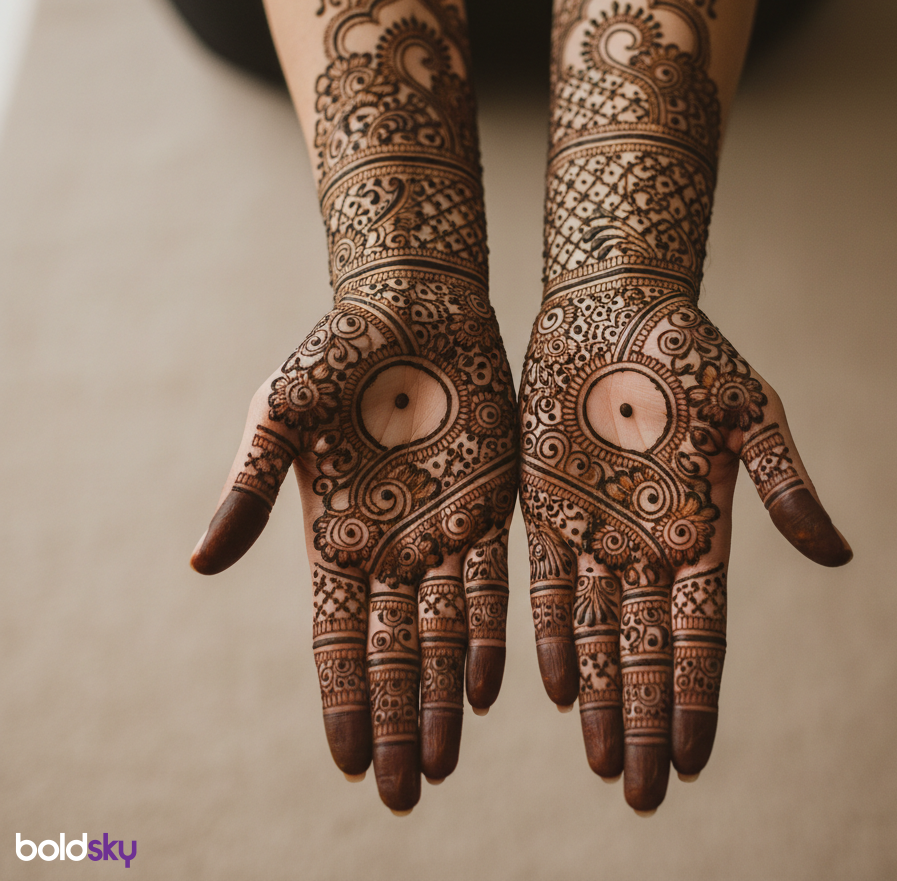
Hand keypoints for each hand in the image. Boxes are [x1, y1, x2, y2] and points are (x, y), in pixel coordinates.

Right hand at [192, 275, 517, 811]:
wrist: (410, 306)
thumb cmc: (334, 353)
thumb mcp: (281, 417)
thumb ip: (250, 490)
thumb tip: (199, 564)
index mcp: (333, 535)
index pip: (336, 639)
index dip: (342, 701)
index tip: (350, 764)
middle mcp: (389, 545)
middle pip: (392, 654)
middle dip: (395, 722)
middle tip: (406, 795)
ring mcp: (441, 528)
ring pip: (444, 634)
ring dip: (441, 698)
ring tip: (444, 763)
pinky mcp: (489, 503)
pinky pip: (493, 582)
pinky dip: (490, 635)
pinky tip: (488, 687)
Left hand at [519, 281, 850, 811]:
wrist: (613, 309)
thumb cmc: (691, 352)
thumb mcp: (750, 416)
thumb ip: (783, 486)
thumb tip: (840, 557)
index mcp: (701, 530)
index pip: (700, 636)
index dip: (697, 698)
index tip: (694, 760)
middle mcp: (646, 543)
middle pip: (645, 653)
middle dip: (645, 721)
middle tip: (642, 794)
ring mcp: (594, 529)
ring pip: (596, 633)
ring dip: (600, 698)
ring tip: (603, 763)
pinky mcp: (545, 506)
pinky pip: (544, 586)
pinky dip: (550, 637)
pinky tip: (556, 689)